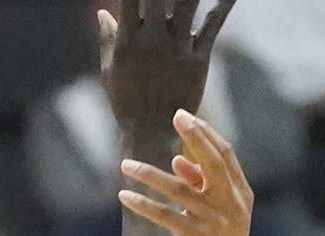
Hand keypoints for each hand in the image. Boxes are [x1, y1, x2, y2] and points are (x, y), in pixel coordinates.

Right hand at [101, 0, 237, 161]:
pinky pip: (212, 26)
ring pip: (187, 3)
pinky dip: (223, 4)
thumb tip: (101, 12)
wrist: (149, 134)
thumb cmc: (126, 102)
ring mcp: (175, 48)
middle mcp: (151, 40)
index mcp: (126, 40)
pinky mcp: (197, 59)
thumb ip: (108, 38)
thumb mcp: (111, 70)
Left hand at [119, 110, 254, 235]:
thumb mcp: (217, 213)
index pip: (225, 155)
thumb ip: (201, 186)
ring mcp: (214, 222)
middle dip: (194, 136)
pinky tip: (124, 196)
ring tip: (125, 165)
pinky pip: (164, 215)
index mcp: (240, 194)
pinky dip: (143, 204)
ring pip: (179, 188)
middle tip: (176, 116)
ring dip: (148, 174)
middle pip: (212, 162)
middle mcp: (231, 204)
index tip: (186, 116)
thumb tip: (178, 160)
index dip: (206, 134)